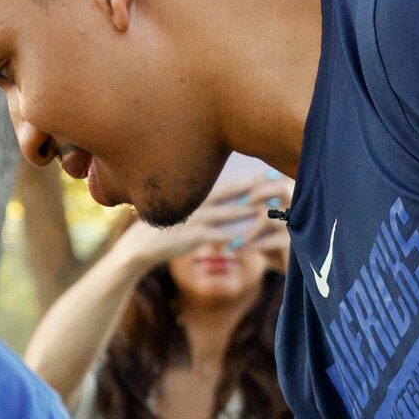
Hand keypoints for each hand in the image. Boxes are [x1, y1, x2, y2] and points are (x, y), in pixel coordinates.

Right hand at [115, 176, 290, 271]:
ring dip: (251, 210)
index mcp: (195, 194)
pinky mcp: (195, 237)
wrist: (141, 246)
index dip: (248, 177)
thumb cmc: (165, 227)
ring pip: (230, 213)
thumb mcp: (182, 209)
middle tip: (276, 181)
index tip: (268, 172)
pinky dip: (237, 236)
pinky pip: (221, 236)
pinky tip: (253, 236)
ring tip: (271, 207)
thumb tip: (226, 198)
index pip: (226, 182)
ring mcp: (196, 219)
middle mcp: (197, 202)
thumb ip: (203, 203)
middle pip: (231, 192)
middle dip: (254, 186)